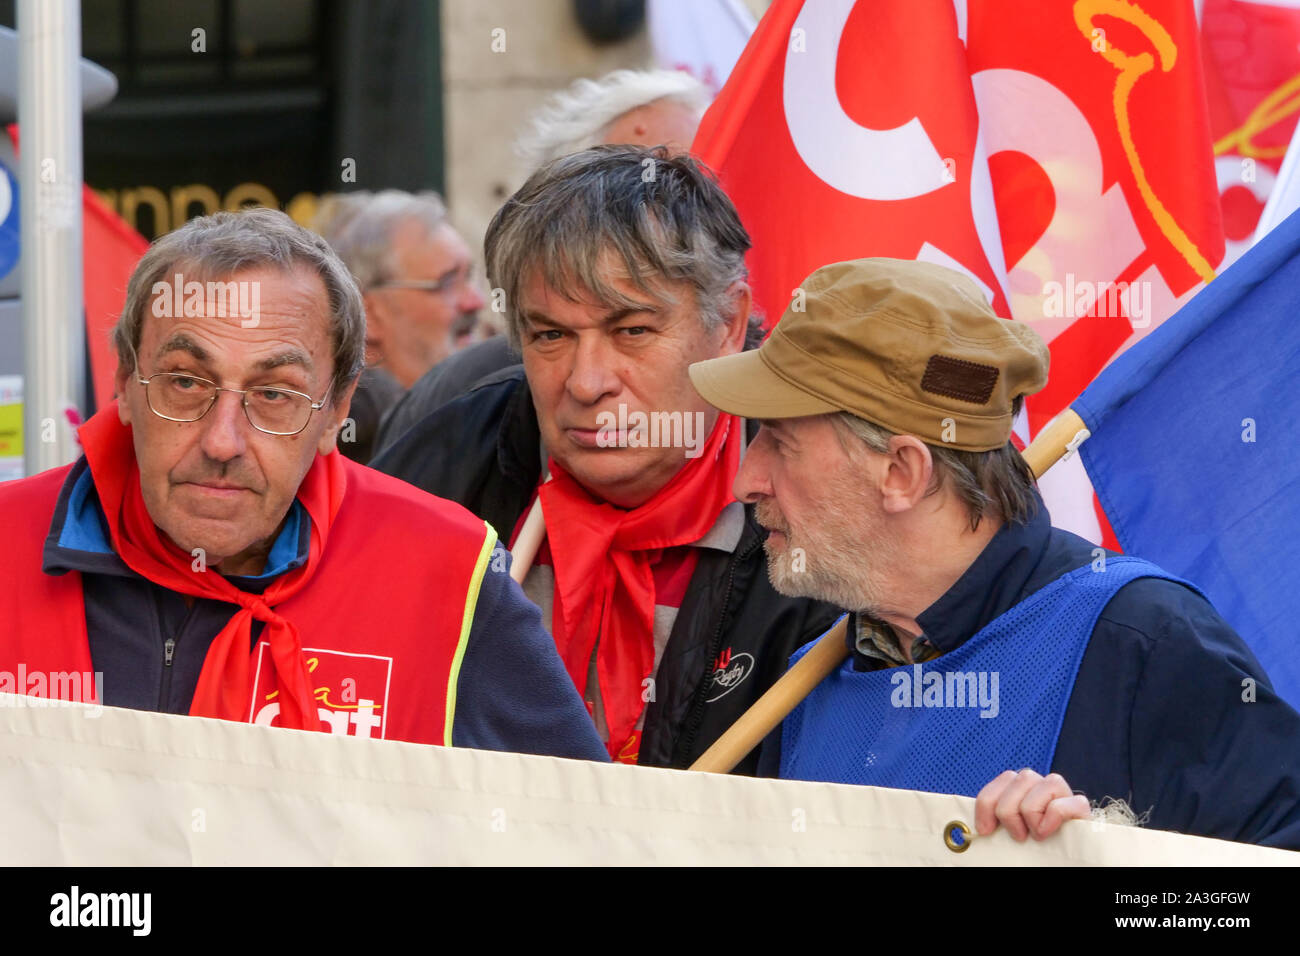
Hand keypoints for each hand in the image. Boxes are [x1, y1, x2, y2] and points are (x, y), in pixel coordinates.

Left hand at [974, 769, 1089, 841]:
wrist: (1067, 862)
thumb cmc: (1035, 851)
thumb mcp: (1009, 832)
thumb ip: (995, 820)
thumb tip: (974, 829)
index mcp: (1024, 788)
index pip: (1003, 778)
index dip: (987, 803)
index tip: (985, 830)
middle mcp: (1042, 785)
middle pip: (1017, 777)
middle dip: (1007, 810)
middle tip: (1017, 836)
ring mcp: (1063, 793)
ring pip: (1037, 782)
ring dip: (1029, 813)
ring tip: (1036, 835)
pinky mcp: (1080, 807)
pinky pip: (1060, 803)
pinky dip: (1050, 819)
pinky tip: (1048, 833)